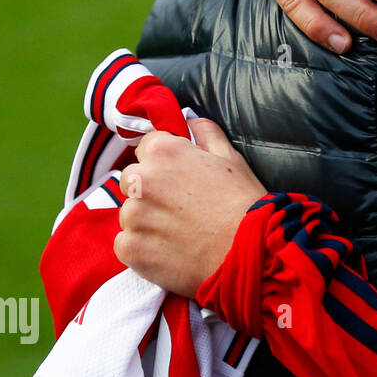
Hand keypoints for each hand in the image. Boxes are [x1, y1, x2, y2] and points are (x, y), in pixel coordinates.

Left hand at [113, 120, 266, 296]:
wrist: (250, 255)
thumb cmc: (245, 205)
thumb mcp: (232, 160)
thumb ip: (206, 134)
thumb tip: (191, 121)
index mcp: (163, 153)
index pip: (147, 147)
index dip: (166, 162)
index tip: (182, 179)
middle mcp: (141, 180)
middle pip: (133, 180)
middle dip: (152, 190)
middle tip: (182, 209)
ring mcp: (132, 216)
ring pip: (131, 214)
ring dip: (148, 221)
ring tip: (180, 234)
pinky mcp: (130, 248)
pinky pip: (126, 244)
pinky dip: (143, 248)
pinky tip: (170, 251)